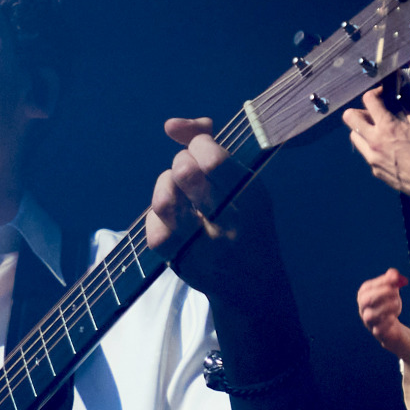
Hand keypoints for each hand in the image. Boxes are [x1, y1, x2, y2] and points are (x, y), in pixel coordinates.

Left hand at [146, 117, 281, 302]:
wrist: (254, 284)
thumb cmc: (246, 220)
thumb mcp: (244, 182)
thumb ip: (211, 145)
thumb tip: (171, 125)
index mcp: (251, 198)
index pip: (213, 160)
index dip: (197, 143)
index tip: (201, 148)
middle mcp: (229, 224)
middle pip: (186, 175)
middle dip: (181, 162)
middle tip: (189, 170)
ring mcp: (204, 248)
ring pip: (164, 202)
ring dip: (164, 186)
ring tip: (175, 189)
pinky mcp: (183, 265)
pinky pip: (155, 230)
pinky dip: (157, 215)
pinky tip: (172, 216)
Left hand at [343, 87, 409, 219]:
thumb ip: (406, 108)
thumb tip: (400, 95)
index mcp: (387, 126)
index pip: (368, 100)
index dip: (374, 93)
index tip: (381, 95)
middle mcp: (374, 140)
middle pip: (349, 117)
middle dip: (360, 110)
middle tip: (373, 113)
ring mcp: (371, 156)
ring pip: (353, 135)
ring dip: (362, 129)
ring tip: (378, 131)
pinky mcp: (373, 169)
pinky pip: (365, 151)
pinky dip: (371, 145)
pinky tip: (386, 147)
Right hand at [356, 268, 409, 365]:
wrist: (393, 328)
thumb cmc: (390, 306)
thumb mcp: (392, 291)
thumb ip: (392, 280)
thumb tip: (393, 273)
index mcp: (364, 295)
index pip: (368, 287)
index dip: (381, 282)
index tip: (395, 278)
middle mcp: (363, 308)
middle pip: (366, 299)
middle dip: (382, 293)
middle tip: (395, 291)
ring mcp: (368, 321)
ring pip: (370, 315)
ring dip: (387, 307)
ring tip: (397, 305)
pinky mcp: (377, 332)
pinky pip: (379, 328)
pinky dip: (387, 322)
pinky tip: (393, 317)